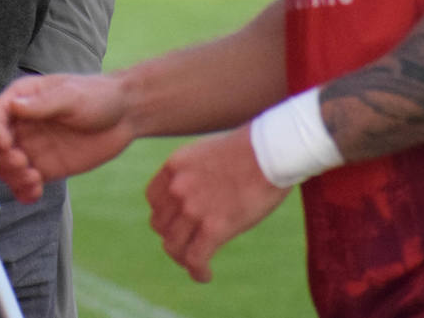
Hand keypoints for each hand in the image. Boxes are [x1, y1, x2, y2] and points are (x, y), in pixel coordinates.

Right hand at [0, 73, 135, 202]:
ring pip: (6, 168)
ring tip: (34, 178)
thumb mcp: (72, 95)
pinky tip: (35, 192)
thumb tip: (14, 106)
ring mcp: (34, 147)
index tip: (7, 144)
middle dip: (3, 157)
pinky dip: (24, 192)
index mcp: (25, 98)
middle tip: (23, 162)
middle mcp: (24, 123)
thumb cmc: (99, 95)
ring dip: (12, 177)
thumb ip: (43, 103)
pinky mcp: (47, 167)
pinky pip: (25, 183)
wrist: (125, 115)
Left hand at [145, 126, 288, 283]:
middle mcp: (177, 187)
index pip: (153, 199)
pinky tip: (206, 275)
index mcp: (175, 166)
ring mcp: (193, 208)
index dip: (164, 214)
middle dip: (173, 235)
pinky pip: (195, 259)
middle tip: (189, 243)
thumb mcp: (208, 151)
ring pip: (174, 246)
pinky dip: (198, 272)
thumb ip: (194, 172)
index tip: (177, 222)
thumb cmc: (250, 148)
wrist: (271, 150)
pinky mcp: (214, 228)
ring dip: (184, 258)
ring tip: (197, 263)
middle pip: (161, 225)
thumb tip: (198, 192)